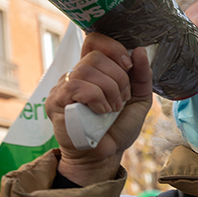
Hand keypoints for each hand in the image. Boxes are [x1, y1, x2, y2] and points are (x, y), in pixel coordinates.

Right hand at [45, 33, 152, 185]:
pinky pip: (76, 86)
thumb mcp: (138, 99)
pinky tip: (101, 112)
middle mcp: (75, 74)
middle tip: (121, 99)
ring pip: (86, 69)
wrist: (105, 155)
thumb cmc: (117, 128)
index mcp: (94, 70)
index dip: (113, 48)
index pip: (95, 40)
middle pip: (95, 55)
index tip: (128, 66)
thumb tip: (139, 50)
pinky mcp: (55, 101)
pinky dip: (96, 98)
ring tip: (112, 108)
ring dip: (109, 90)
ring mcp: (62, 87)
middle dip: (117, 77)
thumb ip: (141, 75)